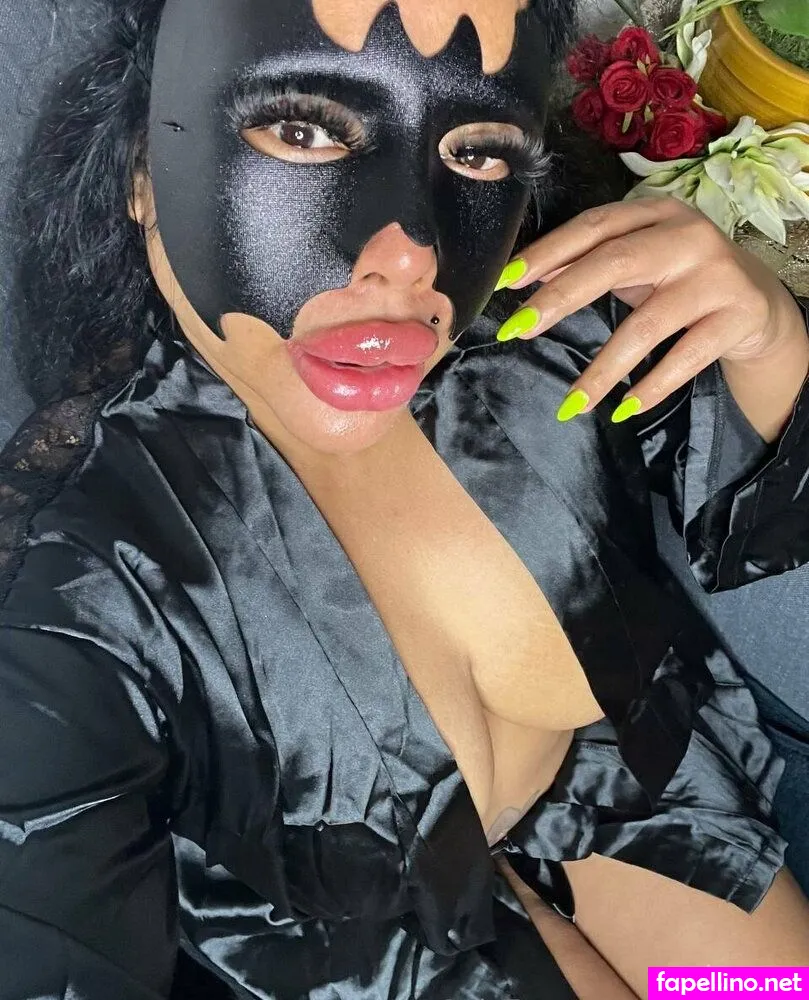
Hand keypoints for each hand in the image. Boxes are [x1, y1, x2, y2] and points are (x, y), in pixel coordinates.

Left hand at [495, 198, 808, 436]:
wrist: (759, 304)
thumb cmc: (681, 280)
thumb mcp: (638, 264)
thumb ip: (591, 264)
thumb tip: (532, 276)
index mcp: (656, 214)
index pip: (594, 227)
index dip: (549, 252)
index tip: (507, 281)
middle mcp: (687, 237)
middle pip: (614, 263)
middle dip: (559, 298)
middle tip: (518, 331)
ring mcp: (716, 277)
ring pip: (647, 326)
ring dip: (603, 370)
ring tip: (571, 404)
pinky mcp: (738, 315)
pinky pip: (685, 358)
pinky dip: (652, 387)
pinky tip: (623, 410)